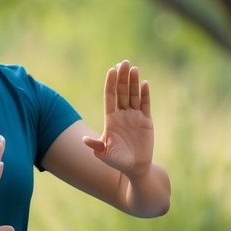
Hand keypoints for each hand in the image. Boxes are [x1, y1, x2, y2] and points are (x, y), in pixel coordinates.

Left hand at [84, 60, 155, 175]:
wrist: (134, 168)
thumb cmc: (117, 161)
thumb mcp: (104, 153)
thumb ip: (96, 146)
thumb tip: (84, 140)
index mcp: (110, 119)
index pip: (110, 97)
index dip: (110, 83)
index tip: (111, 70)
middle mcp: (122, 115)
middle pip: (122, 92)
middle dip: (122, 78)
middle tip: (124, 62)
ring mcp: (134, 116)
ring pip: (133, 95)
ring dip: (134, 82)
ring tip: (134, 68)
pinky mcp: (146, 121)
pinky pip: (146, 104)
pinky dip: (145, 94)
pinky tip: (145, 83)